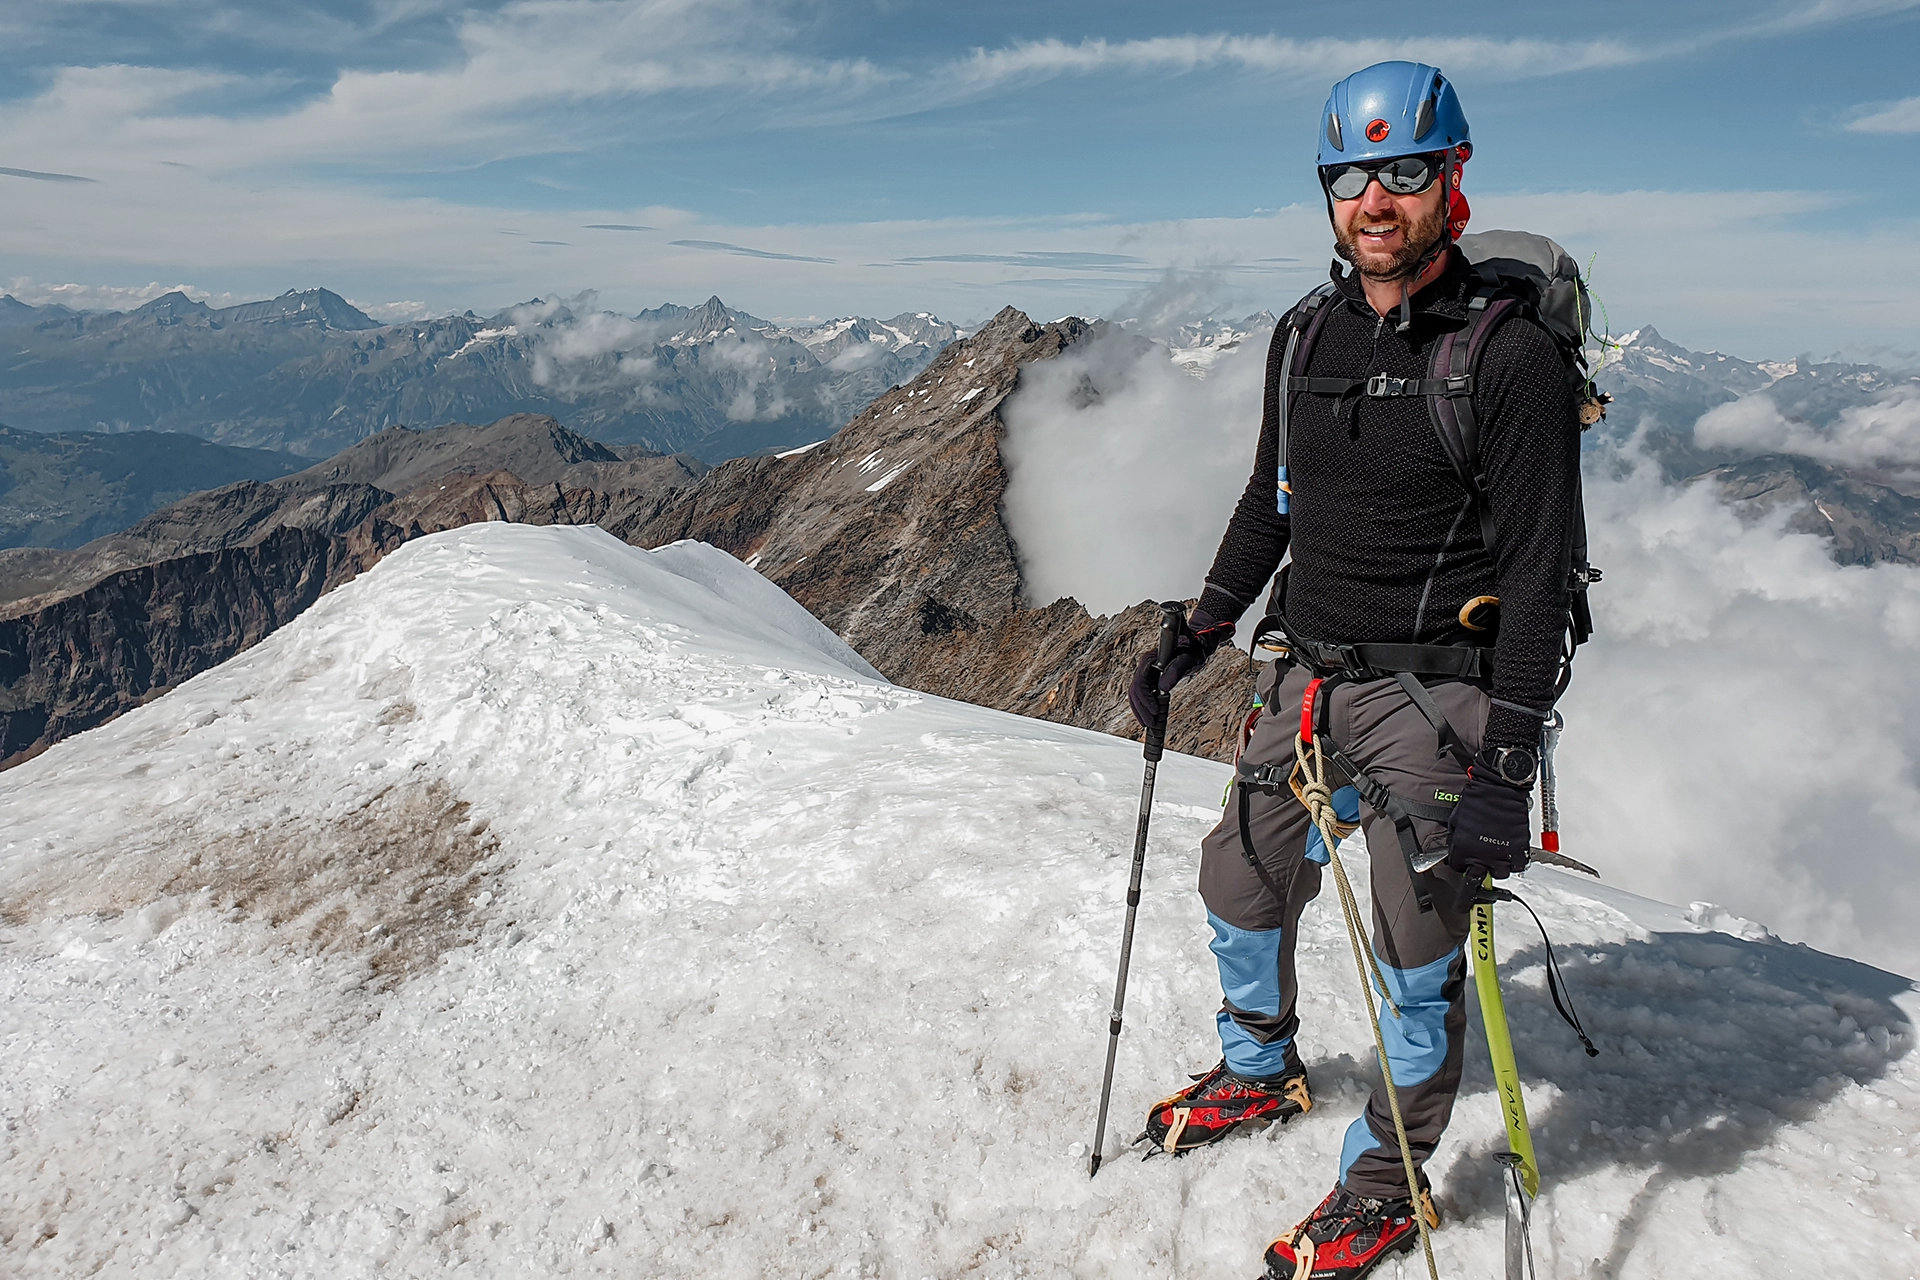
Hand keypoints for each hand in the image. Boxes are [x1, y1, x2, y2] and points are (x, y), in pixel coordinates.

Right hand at [1126, 608, 1233, 726]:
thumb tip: (1163, 687)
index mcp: (1151, 658)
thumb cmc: (1195, 647)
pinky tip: (1150, 717)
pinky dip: (1144, 706)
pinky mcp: (1151, 677)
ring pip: (1136, 694)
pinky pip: (1142, 694)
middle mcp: (1145, 665)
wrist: (1198, 642)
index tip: (1155, 712)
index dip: (1146, 700)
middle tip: (1151, 724)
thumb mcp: (1190, 659)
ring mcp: (1146, 671)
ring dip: (1141, 710)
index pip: (1140, 683)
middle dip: (1142, 709)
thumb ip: (1176, 671)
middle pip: (1135, 690)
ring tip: (1150, 724)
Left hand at [1445, 748, 1534, 880]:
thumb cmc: (1477, 800)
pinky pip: (1519, 866)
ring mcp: (1502, 854)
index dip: (1462, 863)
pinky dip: (1516, 862)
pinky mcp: (1519, 849)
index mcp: (1464, 849)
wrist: (1498, 790)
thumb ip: (1456, 838)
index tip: (1465, 859)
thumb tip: (1457, 847)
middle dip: (1479, 869)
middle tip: (1481, 861)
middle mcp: (1483, 856)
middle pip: (1480, 877)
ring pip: (1500, 874)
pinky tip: (1511, 853)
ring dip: (1498, 867)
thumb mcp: (1456, 819)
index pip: (1459, 868)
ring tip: (1497, 856)